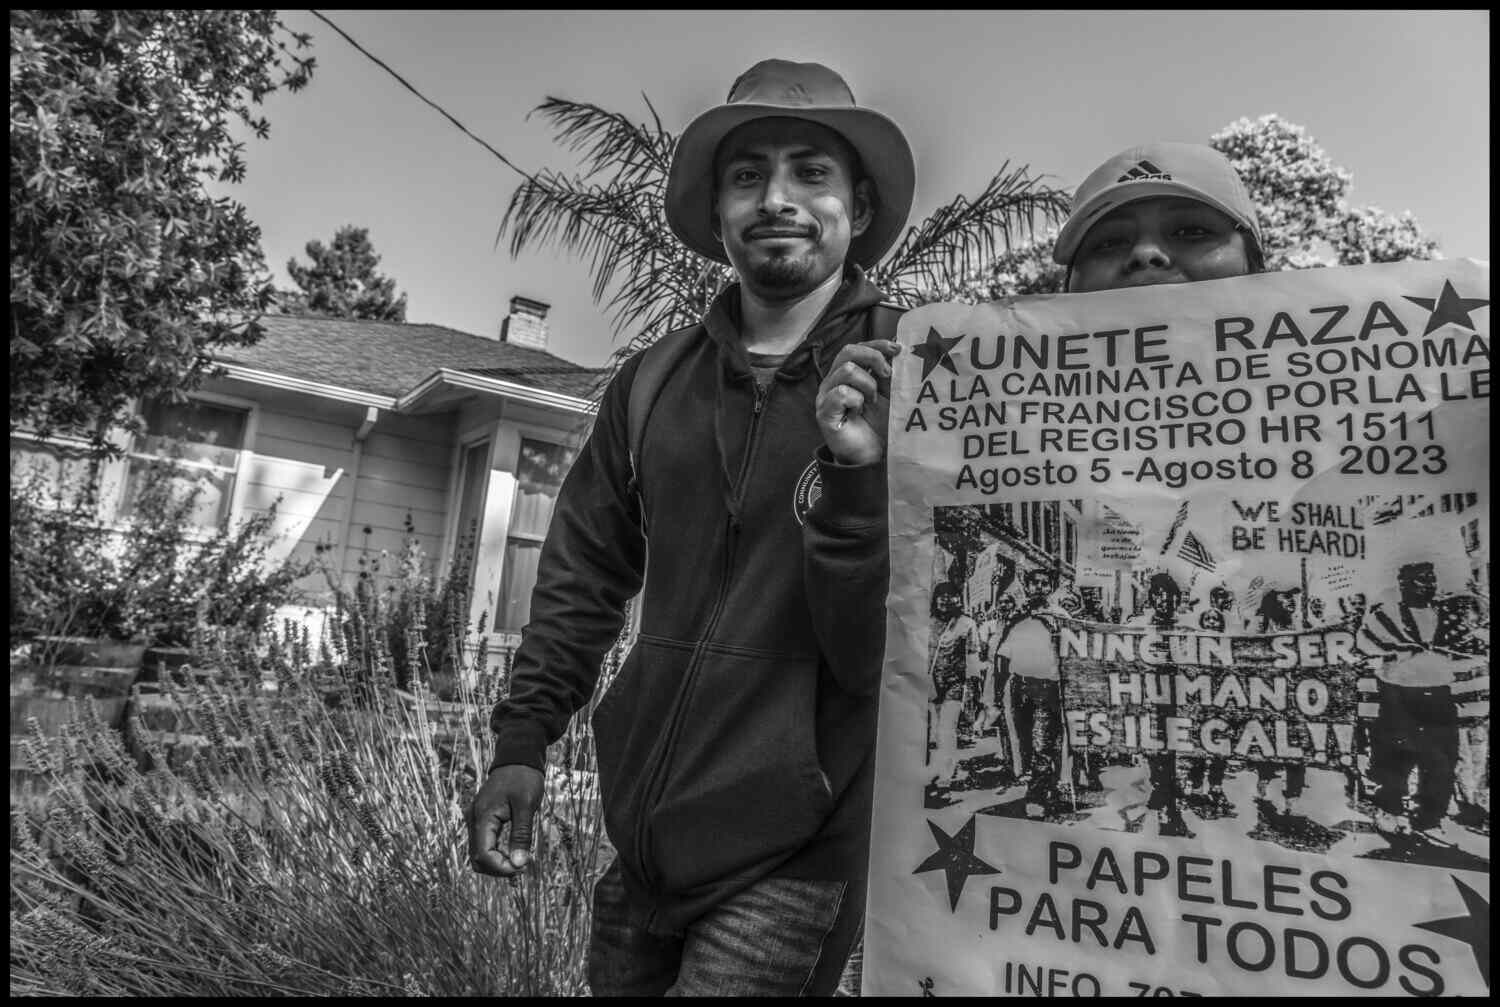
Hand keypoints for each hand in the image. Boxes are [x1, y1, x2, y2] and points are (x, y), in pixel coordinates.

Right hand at [468, 764, 543, 878]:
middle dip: (499, 868)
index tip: (523, 868)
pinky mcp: (482, 820)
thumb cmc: (524, 778)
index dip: (501, 868)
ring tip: (521, 859)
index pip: (483, 855)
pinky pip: (484, 844)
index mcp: (482, 816)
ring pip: (479, 854)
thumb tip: (518, 864)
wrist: (517, 758)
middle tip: (523, 866)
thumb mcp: (527, 806)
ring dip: (498, 863)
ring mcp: (475, 820)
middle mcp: (473, 820)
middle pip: (478, 859)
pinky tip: (514, 850)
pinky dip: (497, 853)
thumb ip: (521, 835)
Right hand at [815, 340, 900, 465]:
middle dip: (873, 358)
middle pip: (848, 351)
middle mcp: (833, 381)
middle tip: (888, 375)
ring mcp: (826, 396)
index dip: (877, 344)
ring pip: (846, 370)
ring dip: (867, 384)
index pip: (857, 347)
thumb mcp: (889, 393)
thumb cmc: (879, 425)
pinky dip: (856, 400)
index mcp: (848, 374)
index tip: (898, 349)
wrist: (872, 456)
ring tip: (872, 401)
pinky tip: (859, 411)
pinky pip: (840, 393)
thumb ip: (889, 373)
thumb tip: (899, 349)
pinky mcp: (824, 412)